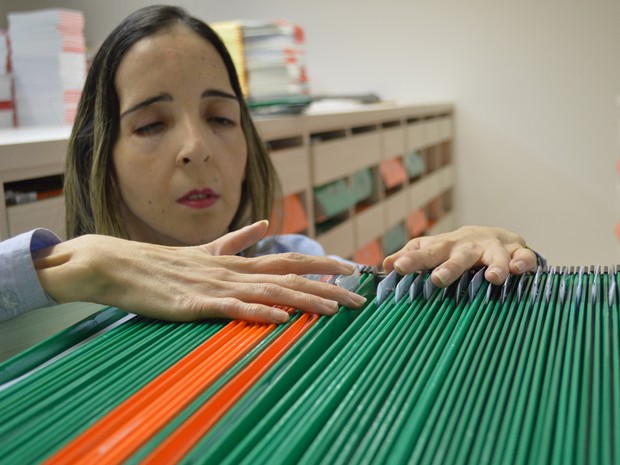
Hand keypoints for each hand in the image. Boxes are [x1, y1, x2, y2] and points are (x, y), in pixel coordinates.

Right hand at [33, 221, 365, 323]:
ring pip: (269, 290)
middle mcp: (234, 269)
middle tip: (361, 297)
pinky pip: (232, 308)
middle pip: (291, 275)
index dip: (324, 263)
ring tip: (335, 308)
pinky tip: (280, 318)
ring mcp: (216, 286)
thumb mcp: (206, 248)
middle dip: (329, 286)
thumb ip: (236, 239)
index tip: (353, 269)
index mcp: (238, 259)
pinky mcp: (195, 303)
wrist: (118, 263)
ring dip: (304, 300)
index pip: (291, 258)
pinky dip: (258, 311)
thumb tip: (263, 226)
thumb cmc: (162, 261)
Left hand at [382, 225, 537, 286]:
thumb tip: (385, 264)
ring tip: (494, 277)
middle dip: (450, 267)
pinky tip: (519, 269)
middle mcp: (468, 246)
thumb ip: (411, 256)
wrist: (492, 234)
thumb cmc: (455, 248)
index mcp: (444, 247)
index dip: (411, 260)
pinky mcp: (517, 251)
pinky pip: (523, 256)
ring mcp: (493, 248)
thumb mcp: (432, 249)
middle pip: (458, 256)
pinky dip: (522, 262)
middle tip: (439, 279)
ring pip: (495, 256)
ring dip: (495, 265)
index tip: (398, 268)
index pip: (425, 253)